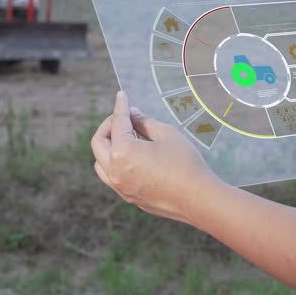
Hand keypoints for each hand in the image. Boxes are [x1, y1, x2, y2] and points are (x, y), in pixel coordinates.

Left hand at [90, 91, 224, 223]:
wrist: (197, 198)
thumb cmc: (185, 163)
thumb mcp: (166, 134)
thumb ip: (144, 122)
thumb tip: (132, 114)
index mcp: (122, 152)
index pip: (117, 122)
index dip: (121, 106)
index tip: (122, 96)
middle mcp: (115, 171)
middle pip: (98, 142)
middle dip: (108, 125)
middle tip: (124, 117)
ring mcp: (120, 186)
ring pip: (100, 162)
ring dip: (108, 146)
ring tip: (128, 138)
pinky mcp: (128, 196)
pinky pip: (111, 176)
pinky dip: (114, 163)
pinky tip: (132, 156)